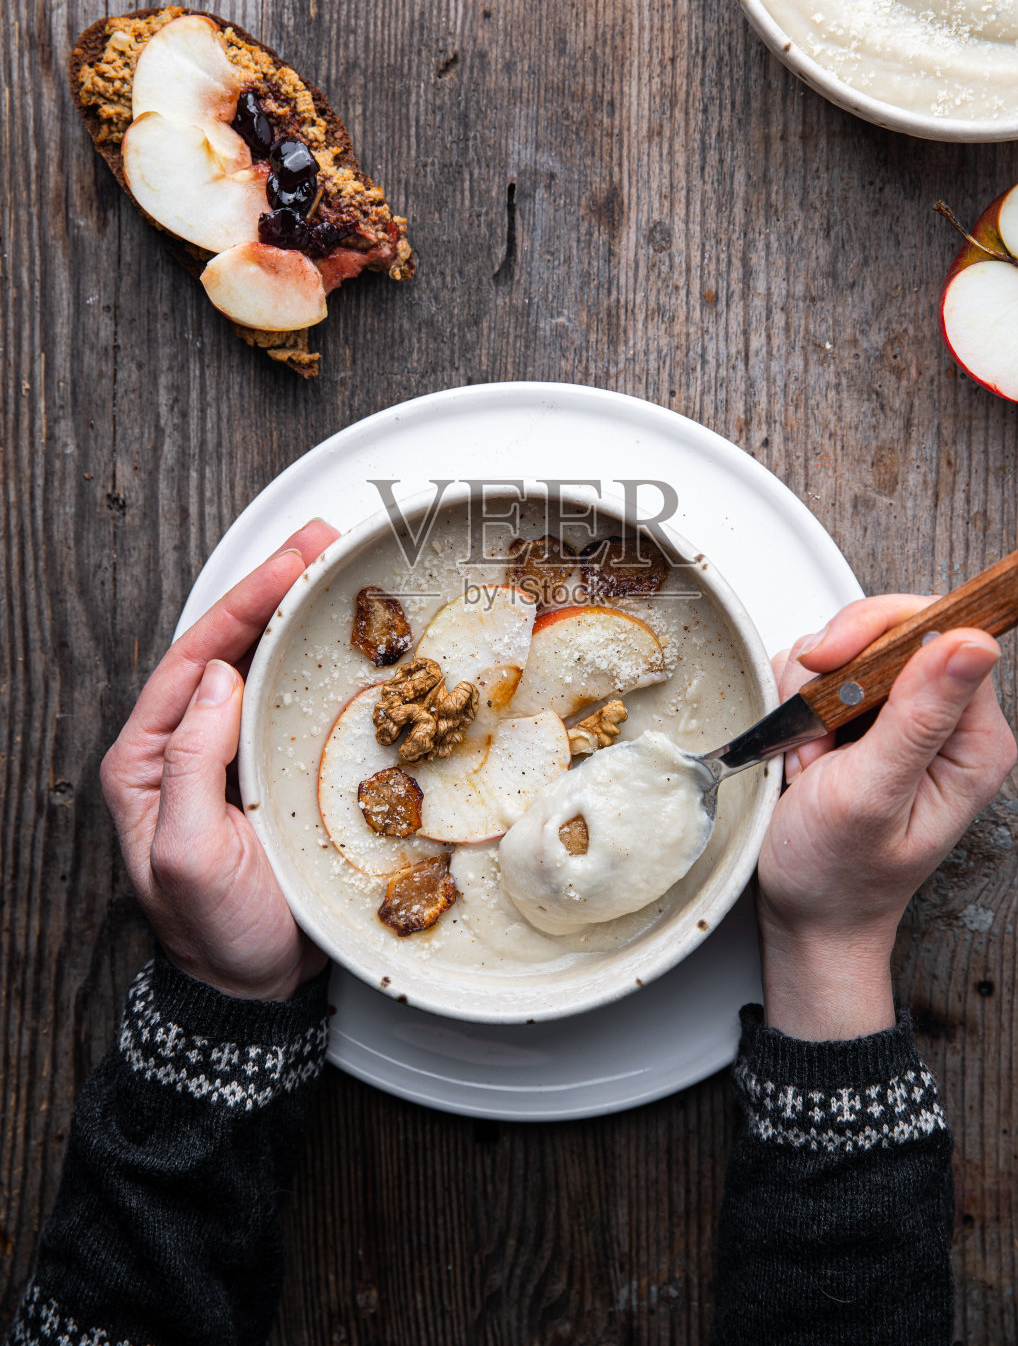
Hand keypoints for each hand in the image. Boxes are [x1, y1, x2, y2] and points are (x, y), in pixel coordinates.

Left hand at [101, 519, 340, 1000]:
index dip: (244, 602)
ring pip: (262, 670)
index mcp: (148, 759)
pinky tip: (350, 645)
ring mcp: (231, 759)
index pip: (196, 657)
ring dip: (298, 619)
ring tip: (338, 573)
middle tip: (320, 543)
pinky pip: (293, 705)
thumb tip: (219, 679)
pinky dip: (319, 667)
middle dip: (273, 589)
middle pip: (228, 648)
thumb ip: (191, 766)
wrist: (253, 993)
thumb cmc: (216, 935)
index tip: (290, 564)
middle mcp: (185, 749)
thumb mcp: (189, 855)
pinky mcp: (272, 774)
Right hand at [758, 596, 1016, 1039]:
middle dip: (832, 672)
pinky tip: (801, 752)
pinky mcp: (861, 716)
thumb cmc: (841, 873)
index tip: (830, 664)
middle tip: (816, 731)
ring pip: (845, 646)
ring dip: (807, 695)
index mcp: (973, 737)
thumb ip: (918, 717)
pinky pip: (819, 672)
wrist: (807, 912)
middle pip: (889, 628)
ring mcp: (901, 713)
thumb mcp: (873, 796)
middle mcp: (945, 718)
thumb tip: (972, 643)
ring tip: (811, 756)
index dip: (878, 632)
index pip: (940, 630)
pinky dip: (794, 704)